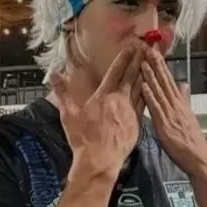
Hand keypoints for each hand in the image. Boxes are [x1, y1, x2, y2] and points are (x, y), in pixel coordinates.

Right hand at [50, 43, 144, 175]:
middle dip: (139, 61)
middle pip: (132, 76)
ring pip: (141, 89)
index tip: (132, 46)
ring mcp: (131, 112)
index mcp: (104, 96)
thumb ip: (62, 92)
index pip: (116, 71)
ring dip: (146, 75)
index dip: (124, 57)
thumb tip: (54, 73)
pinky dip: (148, 94)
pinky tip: (152, 90)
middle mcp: (120, 100)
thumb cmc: (82, 138)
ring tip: (153, 63)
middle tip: (147, 48)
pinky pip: (145, 105)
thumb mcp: (68, 114)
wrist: (99, 160)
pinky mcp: (137, 124)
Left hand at [141, 47, 206, 176]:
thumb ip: (184, 99)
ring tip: (143, 61)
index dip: (161, 66)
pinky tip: (144, 85)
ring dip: (151, 76)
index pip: (169, 81)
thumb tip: (183, 85)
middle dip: (156, 64)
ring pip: (159, 91)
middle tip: (148, 48)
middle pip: (164, 81)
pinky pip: (156, 108)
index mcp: (179, 103)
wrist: (199, 157)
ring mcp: (170, 113)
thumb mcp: (188, 115)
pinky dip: (150, 96)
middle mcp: (175, 105)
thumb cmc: (191, 139)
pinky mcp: (165, 124)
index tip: (155, 52)